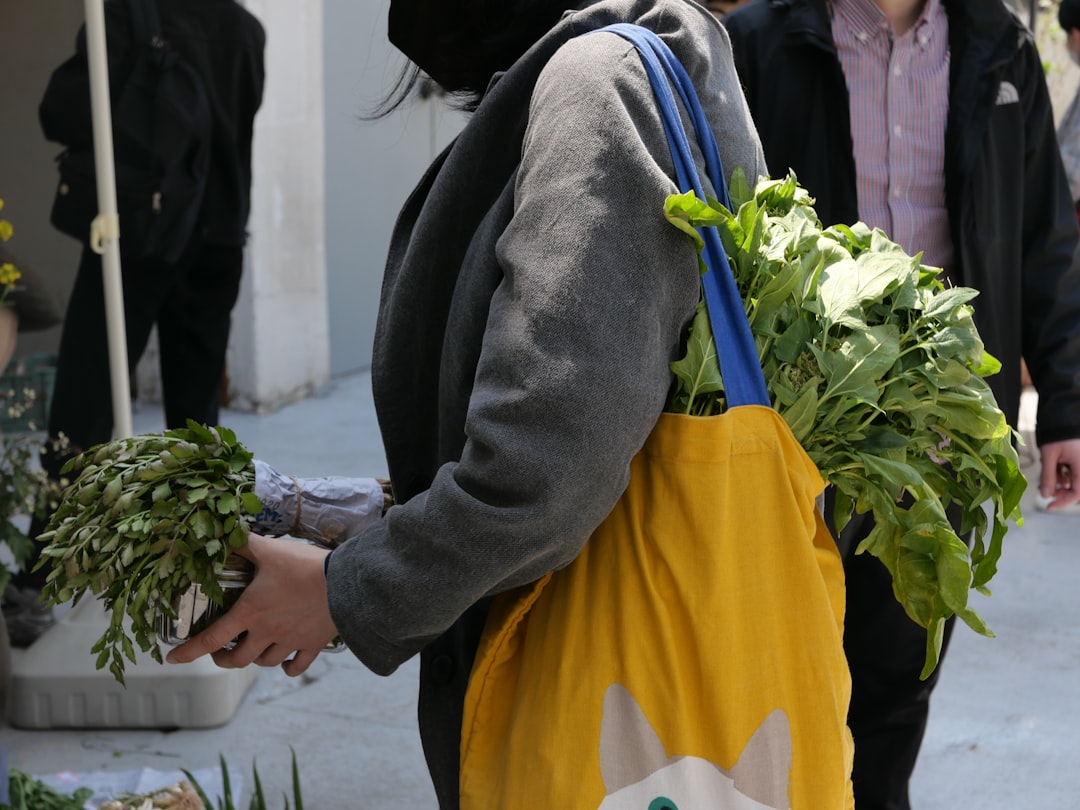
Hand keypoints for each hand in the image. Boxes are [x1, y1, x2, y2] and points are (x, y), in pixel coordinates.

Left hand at [165, 533, 338, 676]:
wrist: (345, 582)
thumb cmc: (305, 566)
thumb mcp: (270, 550)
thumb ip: (245, 544)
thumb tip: (223, 533)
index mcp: (250, 612)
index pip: (211, 638)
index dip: (189, 651)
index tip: (172, 659)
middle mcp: (267, 632)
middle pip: (237, 660)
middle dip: (224, 659)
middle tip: (220, 651)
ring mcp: (290, 641)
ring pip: (265, 662)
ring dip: (255, 659)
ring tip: (254, 649)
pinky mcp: (312, 644)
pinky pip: (296, 666)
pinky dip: (288, 667)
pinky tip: (285, 662)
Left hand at [1039, 439, 1079, 510]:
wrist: (1062, 418)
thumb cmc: (1057, 435)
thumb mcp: (1049, 456)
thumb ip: (1048, 476)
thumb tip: (1045, 495)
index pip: (1076, 493)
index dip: (1062, 501)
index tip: (1048, 506)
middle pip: (1074, 489)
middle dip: (1059, 491)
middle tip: (1044, 489)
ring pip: (1072, 482)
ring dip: (1059, 482)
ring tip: (1047, 474)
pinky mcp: (1078, 462)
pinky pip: (1071, 473)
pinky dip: (1061, 474)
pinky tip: (1053, 468)